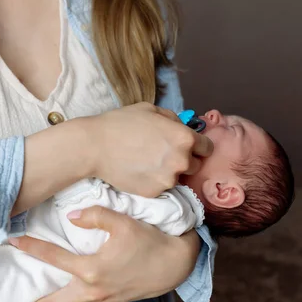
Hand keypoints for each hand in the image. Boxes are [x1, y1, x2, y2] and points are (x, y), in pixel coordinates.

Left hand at [1, 206, 199, 301]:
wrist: (175, 264)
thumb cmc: (150, 240)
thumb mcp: (123, 222)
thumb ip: (95, 216)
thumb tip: (71, 217)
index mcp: (92, 269)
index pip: (52, 258)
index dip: (30, 248)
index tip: (11, 241)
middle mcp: (93, 291)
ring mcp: (101, 301)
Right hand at [85, 102, 213, 196]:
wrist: (94, 146)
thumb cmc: (120, 123)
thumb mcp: (151, 110)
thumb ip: (173, 120)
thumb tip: (182, 128)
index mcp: (184, 138)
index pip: (207, 147)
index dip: (197, 145)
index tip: (187, 146)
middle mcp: (181, 160)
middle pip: (195, 165)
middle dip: (183, 160)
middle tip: (161, 154)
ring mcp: (167, 179)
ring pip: (177, 178)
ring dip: (168, 172)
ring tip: (146, 162)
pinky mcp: (154, 192)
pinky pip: (160, 188)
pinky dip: (152, 182)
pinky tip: (137, 171)